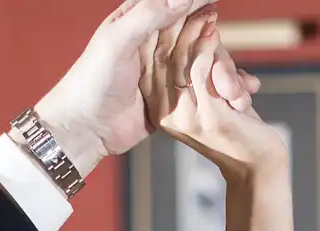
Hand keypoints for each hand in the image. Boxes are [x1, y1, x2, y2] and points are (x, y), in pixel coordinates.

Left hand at [34, 0, 244, 173]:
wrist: (82, 129)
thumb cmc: (91, 81)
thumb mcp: (117, 41)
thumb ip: (149, 16)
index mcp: (137, 21)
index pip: (173, 4)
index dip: (196, 3)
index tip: (215, 6)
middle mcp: (151, 43)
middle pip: (193, 32)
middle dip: (213, 41)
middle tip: (222, 53)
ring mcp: (160, 71)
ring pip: (199, 60)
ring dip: (220, 68)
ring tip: (237, 84)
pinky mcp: (166, 96)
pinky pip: (196, 88)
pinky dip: (216, 90)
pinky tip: (235, 94)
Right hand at [141, 10, 283, 176]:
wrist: (256, 164)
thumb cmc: (236, 126)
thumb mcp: (210, 93)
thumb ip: (200, 70)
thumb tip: (204, 32)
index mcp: (158, 109)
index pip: (149, 61)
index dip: (158, 31)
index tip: (170, 8)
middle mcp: (165, 114)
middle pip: (159, 57)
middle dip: (174, 25)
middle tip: (190, 3)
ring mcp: (185, 117)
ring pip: (179, 61)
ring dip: (194, 31)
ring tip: (207, 12)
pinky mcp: (208, 117)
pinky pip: (200, 72)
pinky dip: (208, 47)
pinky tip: (214, 32)